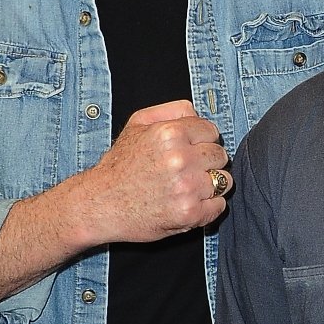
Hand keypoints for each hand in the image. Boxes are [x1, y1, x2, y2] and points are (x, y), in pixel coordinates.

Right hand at [77, 100, 231, 243]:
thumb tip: (197, 112)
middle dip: (207, 161)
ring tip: (188, 186)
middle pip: (220, 155)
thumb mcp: (137, 124)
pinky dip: (208, 206)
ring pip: (224, 180)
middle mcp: (180, 159)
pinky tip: (189, 202)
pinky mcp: (189, 213)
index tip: (191, 150)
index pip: (211, 131)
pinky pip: (219, 205)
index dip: (202, 140)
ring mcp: (186, 187)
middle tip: (187, 170)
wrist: (99, 204)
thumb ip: (171, 110)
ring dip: (210, 184)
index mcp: (170, 133)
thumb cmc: (119, 165)